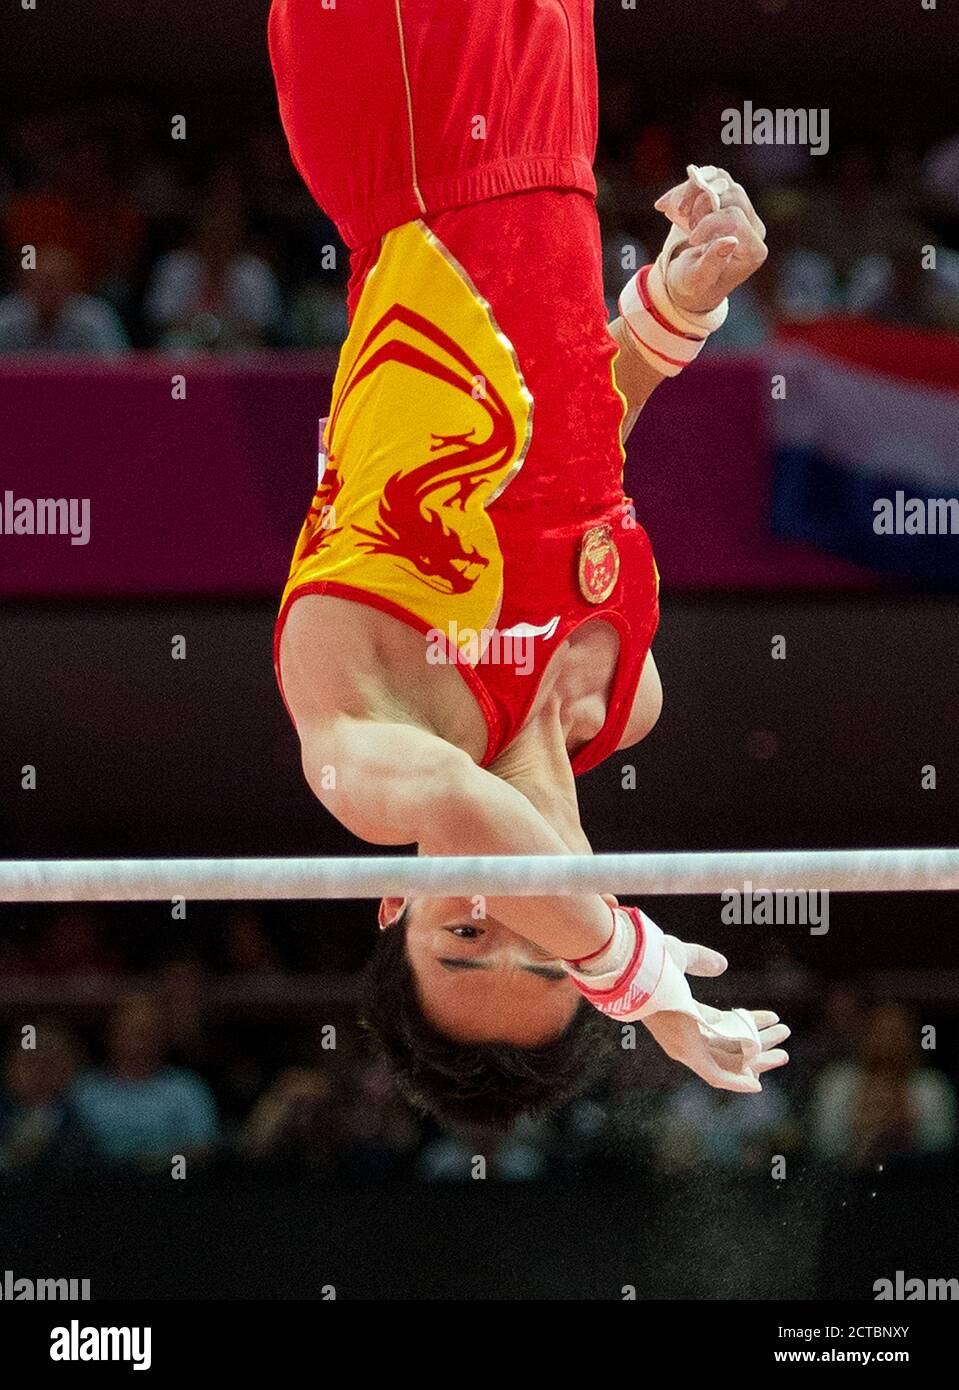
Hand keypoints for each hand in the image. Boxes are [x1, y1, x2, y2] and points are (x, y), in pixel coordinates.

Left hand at [641, 935, 789, 1092]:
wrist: (634, 968)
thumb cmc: (649, 960)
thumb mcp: (680, 957)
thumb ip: (701, 960)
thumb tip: (723, 965)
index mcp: (683, 1015)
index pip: (723, 1027)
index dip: (749, 1025)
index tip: (772, 1018)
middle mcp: (684, 1036)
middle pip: (729, 1049)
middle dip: (760, 1047)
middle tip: (784, 1041)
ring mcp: (685, 1045)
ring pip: (729, 1060)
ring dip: (758, 1058)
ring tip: (784, 1050)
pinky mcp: (687, 1051)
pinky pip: (715, 1075)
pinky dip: (736, 1080)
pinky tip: (757, 1082)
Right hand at [654, 165, 767, 315]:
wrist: (689, 280)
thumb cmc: (695, 286)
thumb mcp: (698, 281)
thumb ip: (712, 264)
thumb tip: (730, 241)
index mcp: (752, 251)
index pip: (735, 218)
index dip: (709, 222)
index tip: (693, 239)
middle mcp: (753, 228)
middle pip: (732, 195)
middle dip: (702, 205)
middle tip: (685, 224)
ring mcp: (742, 211)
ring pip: (722, 181)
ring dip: (693, 191)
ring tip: (678, 213)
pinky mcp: (727, 201)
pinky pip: (712, 178)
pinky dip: (689, 187)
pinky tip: (671, 204)